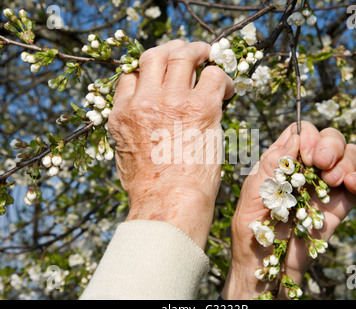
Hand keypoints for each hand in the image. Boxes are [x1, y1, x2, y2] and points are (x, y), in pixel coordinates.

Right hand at [108, 40, 233, 248]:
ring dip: (198, 51)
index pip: (130, 75)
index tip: (164, 73)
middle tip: (188, 53)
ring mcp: (171, 101)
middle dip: (172, 49)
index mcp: (122, 114)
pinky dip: (222, 76)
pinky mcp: (200, 108)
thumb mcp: (126, 156)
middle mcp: (144, 102)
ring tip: (208, 56)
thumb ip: (132, 132)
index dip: (149, 69)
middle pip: (154, 55)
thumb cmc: (151, 190)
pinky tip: (226, 90)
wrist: (168, 204)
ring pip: (182, 56)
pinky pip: (213, 75)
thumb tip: (146, 125)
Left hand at [221, 121, 355, 298]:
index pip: (302, 131)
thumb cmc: (252, 229)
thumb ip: (273, 163)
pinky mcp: (342, 205)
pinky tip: (352, 185)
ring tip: (332, 179)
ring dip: (347, 160)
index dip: (308, 135)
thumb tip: (297, 135)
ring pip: (351, 155)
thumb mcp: (254, 192)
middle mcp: (306, 169)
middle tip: (320, 163)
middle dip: (330, 144)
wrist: (267, 265)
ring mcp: (326, 186)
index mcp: (282, 161)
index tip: (305, 153)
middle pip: (330, 138)